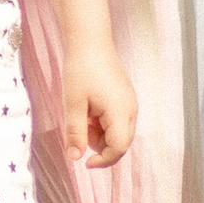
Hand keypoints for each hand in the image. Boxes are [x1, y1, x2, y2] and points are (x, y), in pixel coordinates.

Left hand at [63, 41, 135, 169]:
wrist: (90, 40)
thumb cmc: (80, 69)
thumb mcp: (73, 103)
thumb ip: (75, 133)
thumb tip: (74, 158)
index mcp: (120, 112)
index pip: (118, 148)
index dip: (102, 160)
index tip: (84, 162)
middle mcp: (130, 109)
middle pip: (120, 143)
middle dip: (99, 145)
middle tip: (79, 130)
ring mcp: (129, 103)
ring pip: (117, 132)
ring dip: (99, 133)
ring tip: (82, 114)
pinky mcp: (124, 98)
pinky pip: (116, 120)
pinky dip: (101, 122)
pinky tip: (88, 108)